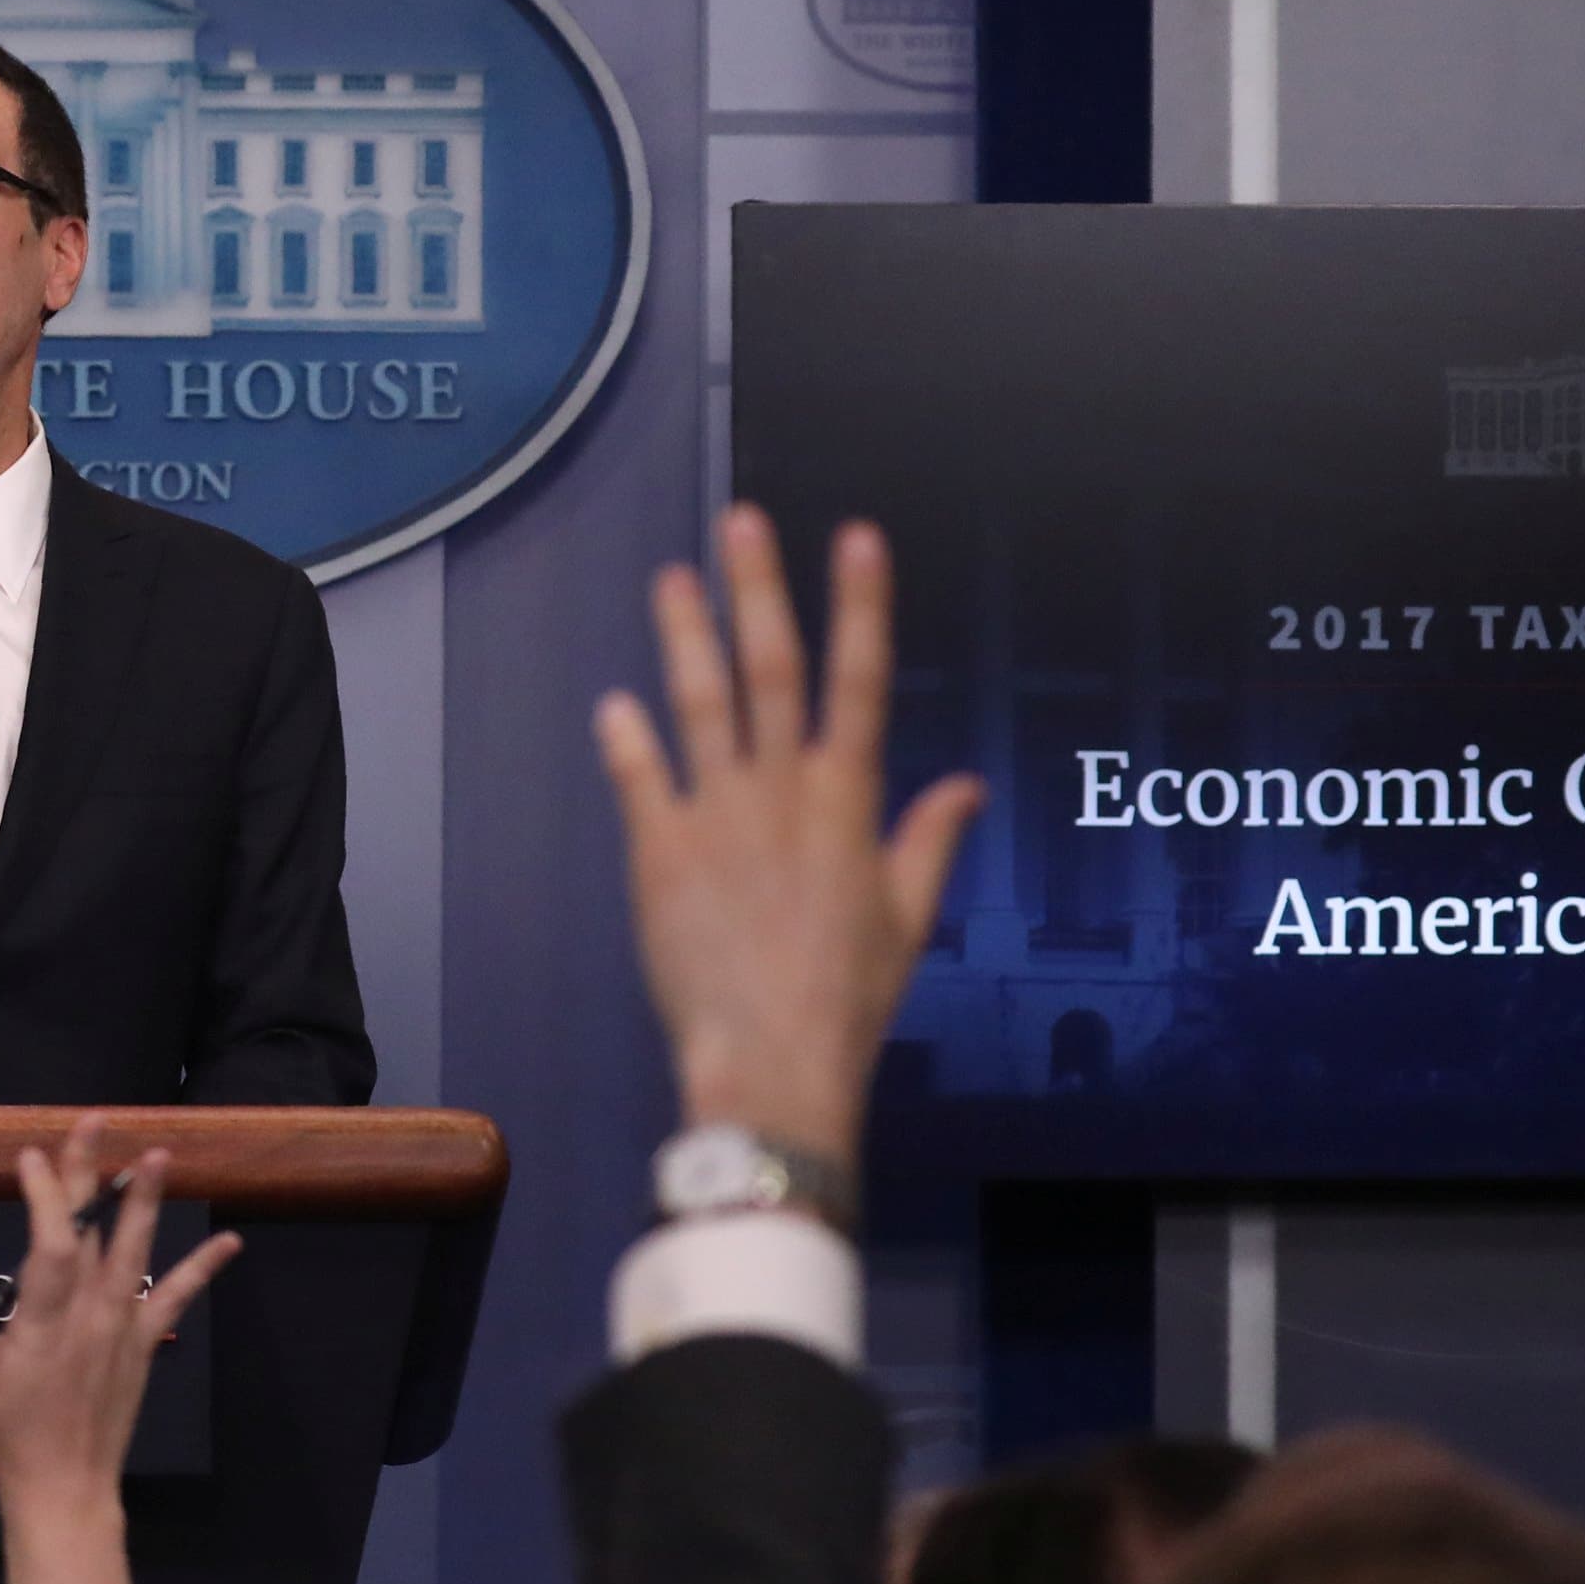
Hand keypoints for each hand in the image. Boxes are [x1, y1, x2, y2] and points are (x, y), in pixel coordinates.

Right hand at [0, 1117, 239, 1527]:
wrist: (64, 1486)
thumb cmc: (6, 1432)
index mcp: (40, 1322)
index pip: (50, 1243)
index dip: (45, 1194)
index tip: (32, 1156)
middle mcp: (88, 1316)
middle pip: (92, 1231)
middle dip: (89, 1173)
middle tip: (93, 1121)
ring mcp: (122, 1327)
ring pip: (136, 1251)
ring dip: (146, 1200)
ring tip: (159, 1153)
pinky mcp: (143, 1342)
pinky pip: (176, 1297)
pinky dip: (203, 1268)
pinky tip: (230, 1240)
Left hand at [593, 507, 982, 1164]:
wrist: (774, 1060)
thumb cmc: (849, 999)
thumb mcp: (908, 920)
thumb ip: (930, 842)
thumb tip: (969, 788)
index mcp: (848, 801)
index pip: (861, 681)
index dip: (860, 604)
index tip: (857, 536)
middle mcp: (782, 792)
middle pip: (771, 668)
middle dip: (758, 589)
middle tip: (740, 523)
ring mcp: (717, 816)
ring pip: (700, 705)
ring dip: (685, 636)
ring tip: (673, 580)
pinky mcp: (660, 853)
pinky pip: (641, 778)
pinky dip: (628, 737)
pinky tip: (615, 700)